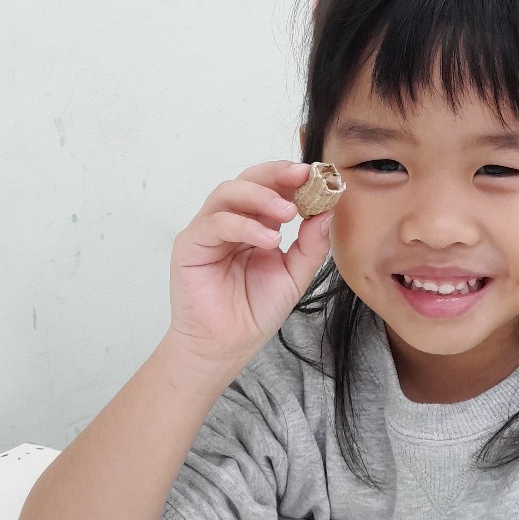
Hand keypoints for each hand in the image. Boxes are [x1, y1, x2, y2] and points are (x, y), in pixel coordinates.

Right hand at [167, 161, 331, 370]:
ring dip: (261, 196)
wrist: (227, 345)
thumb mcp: (294, 275)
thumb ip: (310, 245)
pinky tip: (269, 240)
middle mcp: (230, 221)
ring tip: (289, 212)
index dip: (292, 178)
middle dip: (276, 174)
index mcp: (256, 224)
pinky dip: (243, 226)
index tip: (318, 175)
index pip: (271, 188)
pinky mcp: (190, 245)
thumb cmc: (256, 311)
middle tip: (302, 176)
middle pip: (247, 180)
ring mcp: (208, 230)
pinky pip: (215, 224)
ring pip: (228, 193)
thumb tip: (328, 211)